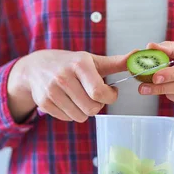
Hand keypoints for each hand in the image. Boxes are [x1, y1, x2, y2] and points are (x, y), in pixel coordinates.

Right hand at [7, 50, 128, 122]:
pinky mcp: (44, 102)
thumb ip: (116, 62)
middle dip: (98, 105)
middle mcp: (63, 77)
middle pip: (92, 108)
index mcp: (79, 64)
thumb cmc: (70, 63)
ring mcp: (52, 91)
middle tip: (94, 95)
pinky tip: (68, 100)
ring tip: (80, 97)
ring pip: (80, 117)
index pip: (99, 92)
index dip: (110, 96)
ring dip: (85, 110)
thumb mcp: (92, 60)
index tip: (110, 91)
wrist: (36, 67)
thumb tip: (138, 55)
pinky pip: (68, 119)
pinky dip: (72, 113)